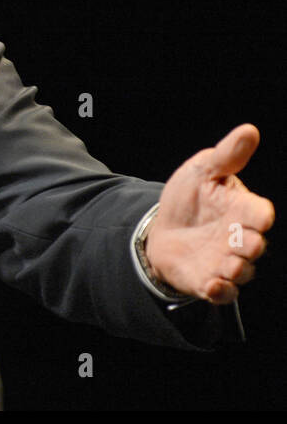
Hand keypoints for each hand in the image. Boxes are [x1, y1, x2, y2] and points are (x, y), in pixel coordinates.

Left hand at [147, 124, 274, 303]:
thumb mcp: (202, 171)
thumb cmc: (189, 198)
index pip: (261, 214)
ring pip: (242, 271)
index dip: (260, 216)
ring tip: (224, 264)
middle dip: (249, 245)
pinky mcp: (210, 281)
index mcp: (243, 210)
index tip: (259, 216)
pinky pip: (223, 293)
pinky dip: (220, 291)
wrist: (161, 228)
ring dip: (235, 269)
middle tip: (238, 241)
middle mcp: (240, 238)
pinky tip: (211, 285)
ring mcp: (227, 262)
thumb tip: (250, 130)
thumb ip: (226, 156)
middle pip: (256, 245)